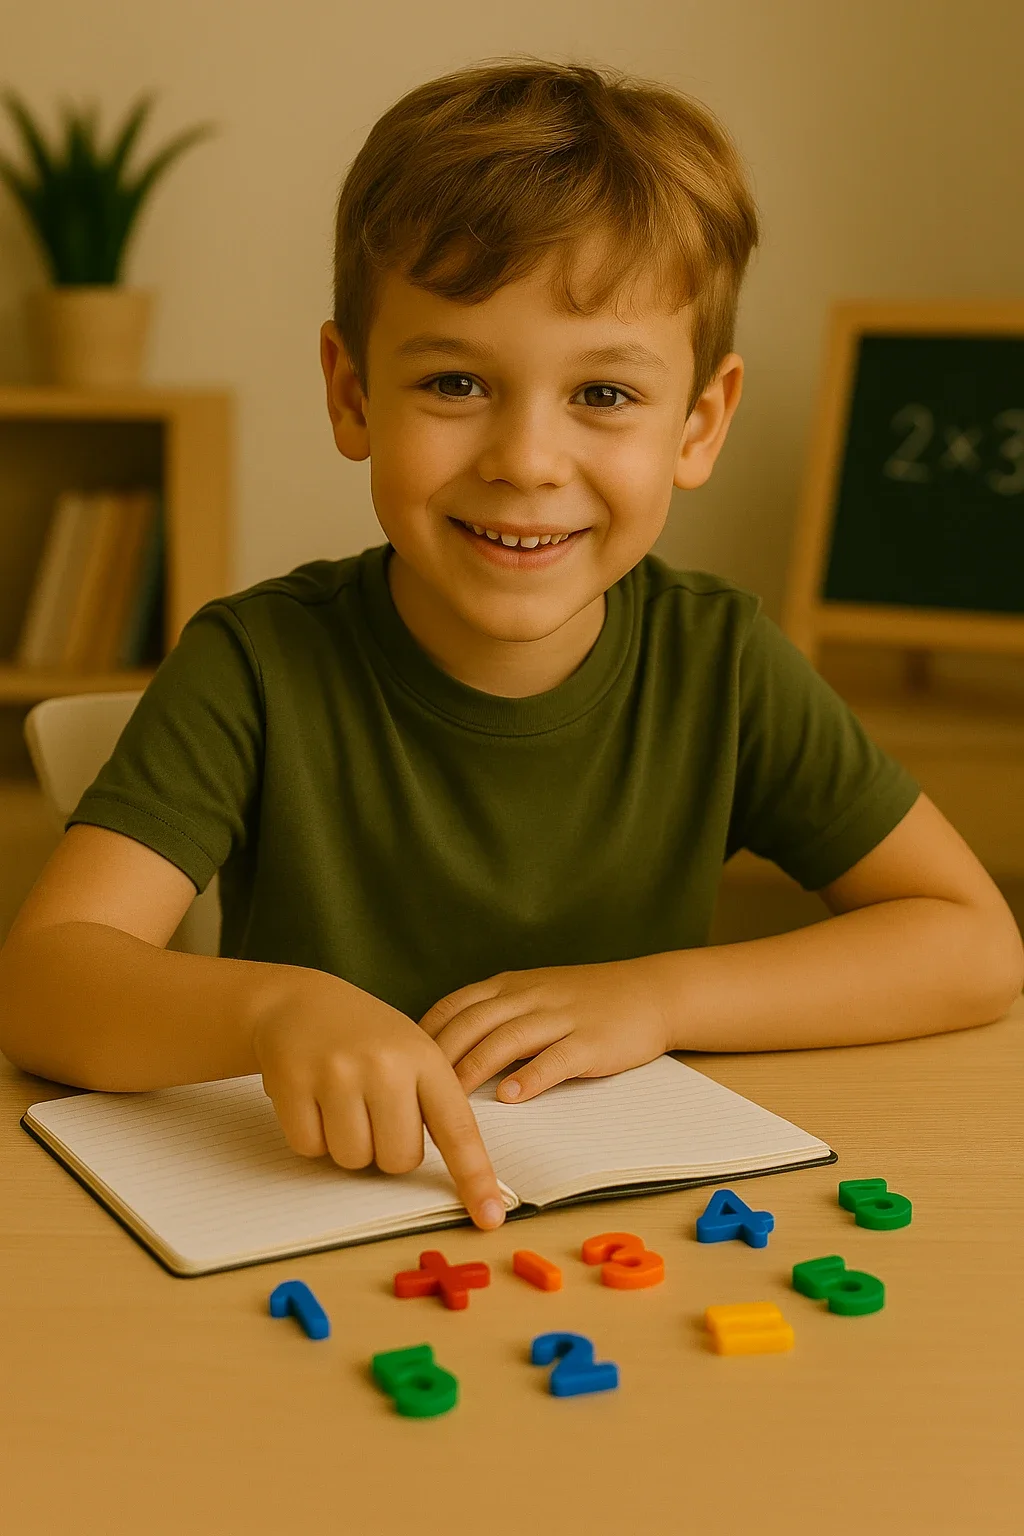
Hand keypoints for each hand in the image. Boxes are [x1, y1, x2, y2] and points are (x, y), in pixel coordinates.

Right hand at [250, 969, 505, 1228]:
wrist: (300, 1002)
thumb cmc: (365, 1038)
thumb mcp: (411, 1053)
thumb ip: (433, 1103)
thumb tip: (461, 1174)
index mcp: (425, 1059)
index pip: (457, 1129)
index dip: (474, 1176)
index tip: (489, 1217)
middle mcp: (385, 1064)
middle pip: (398, 1160)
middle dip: (386, 1151)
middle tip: (372, 1113)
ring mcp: (337, 1072)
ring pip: (352, 1159)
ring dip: (346, 1145)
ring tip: (340, 1102)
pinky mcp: (294, 1081)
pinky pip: (309, 1148)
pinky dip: (311, 1135)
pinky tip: (312, 1100)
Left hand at [418, 959, 670, 1102]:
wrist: (651, 992)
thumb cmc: (587, 1001)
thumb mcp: (534, 993)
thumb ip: (494, 1014)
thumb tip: (442, 1051)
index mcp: (512, 985)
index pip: (455, 1005)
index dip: (425, 1034)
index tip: (399, 1064)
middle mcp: (531, 996)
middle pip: (472, 1023)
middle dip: (439, 1056)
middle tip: (411, 1091)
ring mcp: (562, 1017)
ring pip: (507, 1039)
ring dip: (474, 1069)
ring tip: (449, 1100)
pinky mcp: (591, 1042)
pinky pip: (555, 1059)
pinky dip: (530, 1077)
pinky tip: (510, 1098)